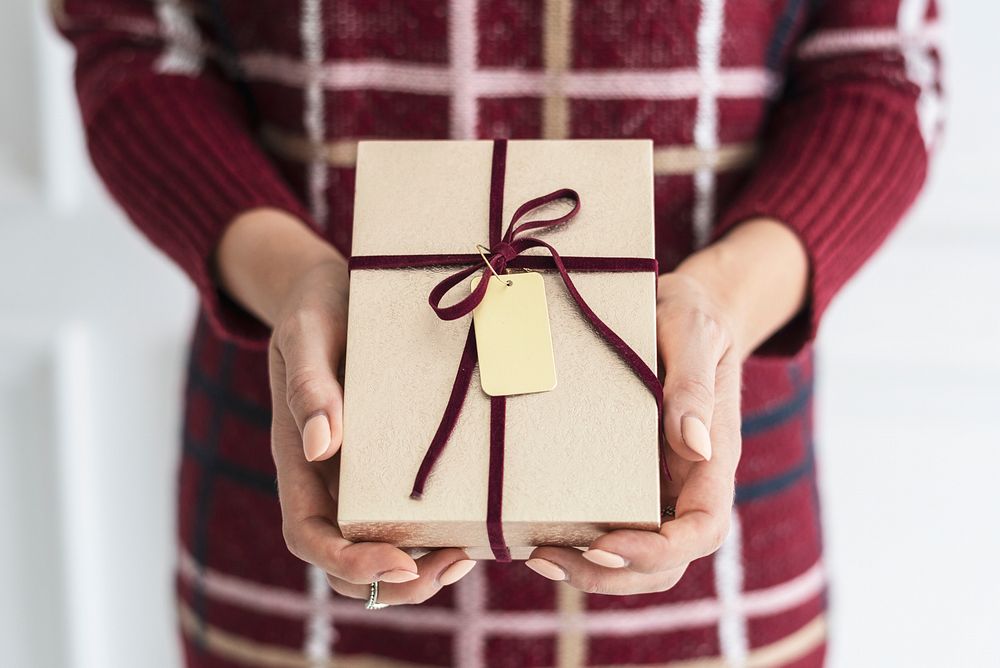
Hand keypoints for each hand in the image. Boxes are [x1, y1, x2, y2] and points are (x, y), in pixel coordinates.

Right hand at [217, 208, 477, 603]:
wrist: (334, 289)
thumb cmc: (316, 307)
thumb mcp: (306, 333)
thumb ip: (308, 385)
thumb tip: (319, 446)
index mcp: (299, 460)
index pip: (309, 536)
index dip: (349, 562)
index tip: (400, 563)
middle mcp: (328, 480)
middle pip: (346, 563)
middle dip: (395, 582)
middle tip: (454, 565)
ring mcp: (360, 476)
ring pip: (381, 551)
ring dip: (421, 570)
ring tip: (468, 556)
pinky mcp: (392, 462)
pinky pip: (408, 517)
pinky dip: (436, 536)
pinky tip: (472, 530)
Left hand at [524, 218, 808, 593]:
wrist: (678, 308)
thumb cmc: (690, 314)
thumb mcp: (691, 330)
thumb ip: (694, 384)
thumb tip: (695, 445)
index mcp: (715, 456)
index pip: (704, 528)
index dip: (659, 549)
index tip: (607, 543)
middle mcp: (689, 482)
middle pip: (667, 562)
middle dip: (613, 573)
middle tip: (550, 556)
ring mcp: (660, 485)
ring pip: (638, 559)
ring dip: (591, 570)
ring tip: (538, 556)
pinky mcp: (629, 478)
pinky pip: (613, 527)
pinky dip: (580, 544)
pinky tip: (538, 537)